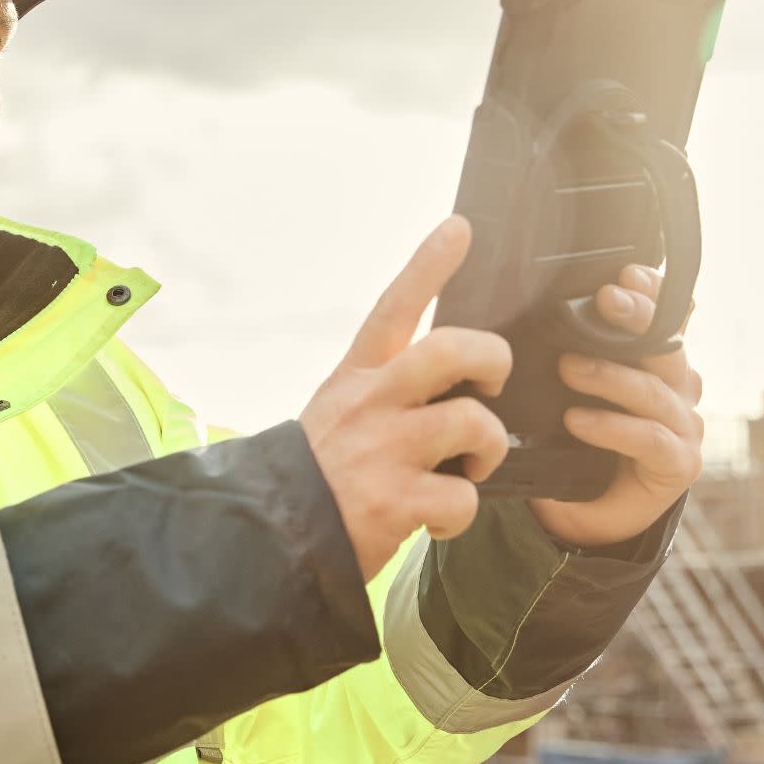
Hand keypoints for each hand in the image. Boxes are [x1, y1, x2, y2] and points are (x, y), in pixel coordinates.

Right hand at [301, 215, 511, 581]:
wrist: (270, 536)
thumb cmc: (314, 475)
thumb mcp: (333, 414)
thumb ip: (382, 395)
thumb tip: (450, 388)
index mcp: (354, 379)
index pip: (393, 309)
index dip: (428, 264)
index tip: (459, 227)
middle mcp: (369, 405)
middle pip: (450, 351)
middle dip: (492, 359)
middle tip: (493, 384)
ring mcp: (382, 451)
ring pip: (472, 422)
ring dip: (488, 448)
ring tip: (472, 466)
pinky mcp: (395, 502)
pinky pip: (461, 498)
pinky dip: (460, 515)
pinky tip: (439, 521)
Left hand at [527, 265, 704, 549]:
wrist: (578, 515)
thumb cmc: (569, 444)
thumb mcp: (558, 391)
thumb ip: (560, 353)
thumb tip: (522, 312)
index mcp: (654, 365)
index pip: (667, 318)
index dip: (652, 293)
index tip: (624, 274)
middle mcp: (677, 391)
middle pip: (667, 346)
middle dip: (637, 319)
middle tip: (605, 300)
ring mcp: (683, 428)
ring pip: (656, 392)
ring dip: (611, 376)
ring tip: (567, 367)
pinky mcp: (677, 466)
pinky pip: (650, 439)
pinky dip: (613, 427)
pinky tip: (578, 419)